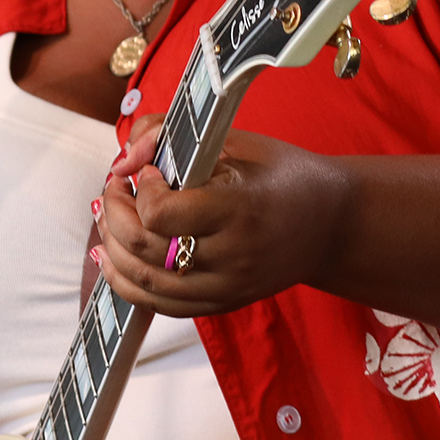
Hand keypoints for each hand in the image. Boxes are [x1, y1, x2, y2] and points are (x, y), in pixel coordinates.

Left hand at [92, 114, 352, 317]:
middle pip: (144, 248)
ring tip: (108, 218)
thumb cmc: (280, 175)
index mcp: (239, 209)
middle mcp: (233, 257)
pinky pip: (160, 305)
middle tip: (115, 188)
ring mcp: (228, 288)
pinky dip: (126, 283)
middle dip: (114, 213)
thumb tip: (125, 158)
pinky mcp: (222, 304)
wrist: (331, 224)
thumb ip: (170, 134)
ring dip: (111, 248)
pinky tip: (111, 257)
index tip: (150, 172)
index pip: (161, 214)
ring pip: (144, 282)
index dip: (142, 190)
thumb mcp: (233, 140)